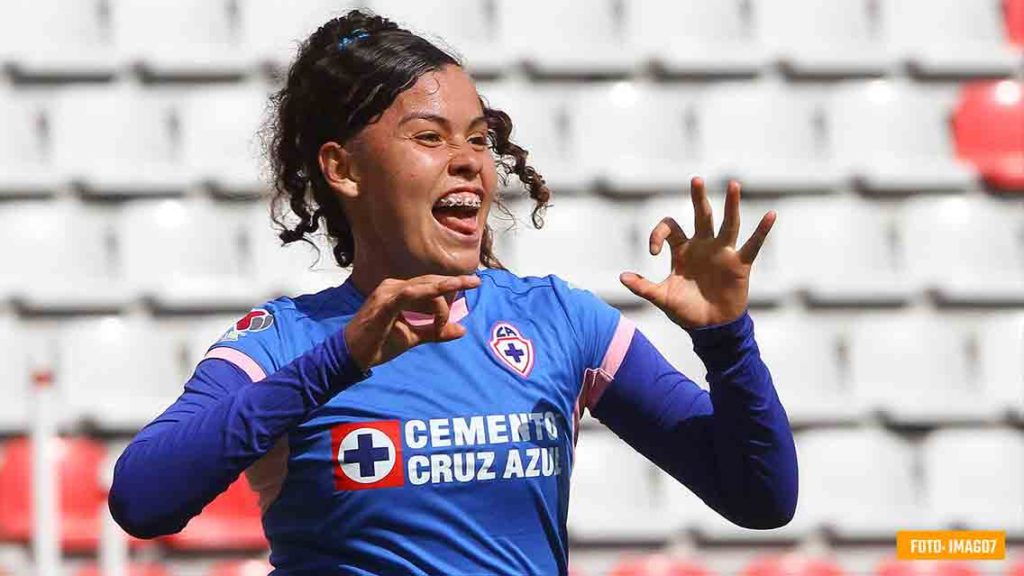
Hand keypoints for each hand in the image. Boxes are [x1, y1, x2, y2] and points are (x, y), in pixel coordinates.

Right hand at [344, 274, 480, 369]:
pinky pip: (409, 294)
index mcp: (399, 291)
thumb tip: (462, 329)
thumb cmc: (378, 344)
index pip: (429, 286)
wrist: (352, 355)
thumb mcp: (413, 337)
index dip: (449, 291)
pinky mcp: (384, 304)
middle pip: (430, 283)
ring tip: (451, 315)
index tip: (470, 290)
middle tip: (476, 282)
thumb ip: (436, 331)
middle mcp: (393, 287)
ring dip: (441, 303)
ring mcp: (387, 293)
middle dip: (454, 283)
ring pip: (423, 288)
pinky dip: (427, 294)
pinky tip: (442, 295)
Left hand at [619, 177, 775, 329]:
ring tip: (733, 184)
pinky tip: (771, 215)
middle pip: (701, 215)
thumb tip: (621, 277)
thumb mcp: (661, 298)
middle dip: (698, 198)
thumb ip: (643, 287)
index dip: (658, 233)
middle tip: (695, 179)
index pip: (670, 228)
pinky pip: (752, 244)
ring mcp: (722, 252)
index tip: (652, 251)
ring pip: (728, 223)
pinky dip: (762, 231)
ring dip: (730, 204)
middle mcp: (703, 245)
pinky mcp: (739, 264)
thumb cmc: (685, 311)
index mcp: (682, 250)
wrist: (709, 328)